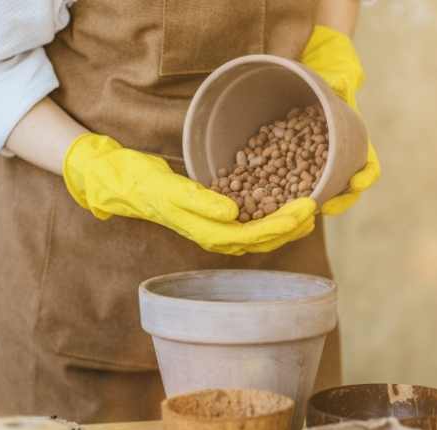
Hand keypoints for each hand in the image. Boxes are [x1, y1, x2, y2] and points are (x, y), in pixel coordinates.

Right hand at [63, 134, 315, 254]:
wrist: (121, 183)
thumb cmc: (142, 183)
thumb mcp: (169, 187)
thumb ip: (200, 202)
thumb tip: (233, 214)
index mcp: (205, 231)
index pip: (253, 236)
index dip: (282, 225)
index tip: (305, 209)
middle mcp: (214, 234)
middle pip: (262, 238)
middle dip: (291, 225)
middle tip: (316, 206)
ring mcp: (215, 227)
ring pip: (258, 233)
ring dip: (285, 223)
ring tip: (309, 210)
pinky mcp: (214, 215)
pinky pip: (249, 220)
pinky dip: (270, 214)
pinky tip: (285, 202)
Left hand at [301, 25, 379, 215]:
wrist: (309, 68)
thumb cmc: (329, 70)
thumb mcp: (337, 73)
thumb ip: (340, 80)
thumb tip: (340, 82)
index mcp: (355, 139)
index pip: (368, 166)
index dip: (364, 177)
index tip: (357, 183)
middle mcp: (339, 155)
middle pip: (344, 187)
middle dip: (338, 200)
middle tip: (326, 207)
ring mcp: (317, 160)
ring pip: (320, 189)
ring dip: (312, 202)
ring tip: (301, 209)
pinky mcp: (294, 160)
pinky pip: (292, 179)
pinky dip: (287, 190)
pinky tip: (274, 197)